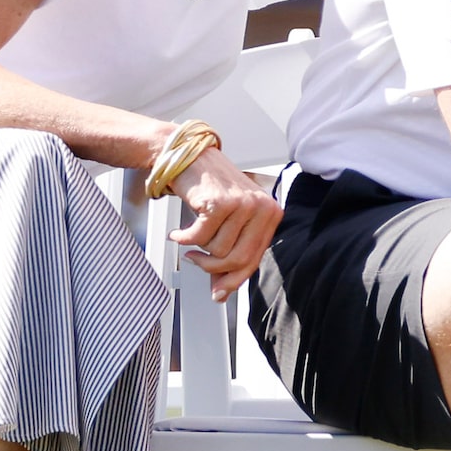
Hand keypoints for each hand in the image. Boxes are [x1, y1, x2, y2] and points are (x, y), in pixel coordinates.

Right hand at [169, 148, 283, 300]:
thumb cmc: (212, 188)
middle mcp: (262, 208)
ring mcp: (243, 204)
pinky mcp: (219, 202)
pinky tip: (178, 232)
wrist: (190, 158)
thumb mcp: (230, 220)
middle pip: (237, 259)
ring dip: (197, 247)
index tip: (218, 293)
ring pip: (216, 249)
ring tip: (190, 233)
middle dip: (212, 268)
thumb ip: (229, 252)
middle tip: (194, 261)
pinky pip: (199, 237)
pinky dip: (183, 238)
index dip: (234, 280)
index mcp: (271, 213)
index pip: (254, 259)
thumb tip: (220, 292)